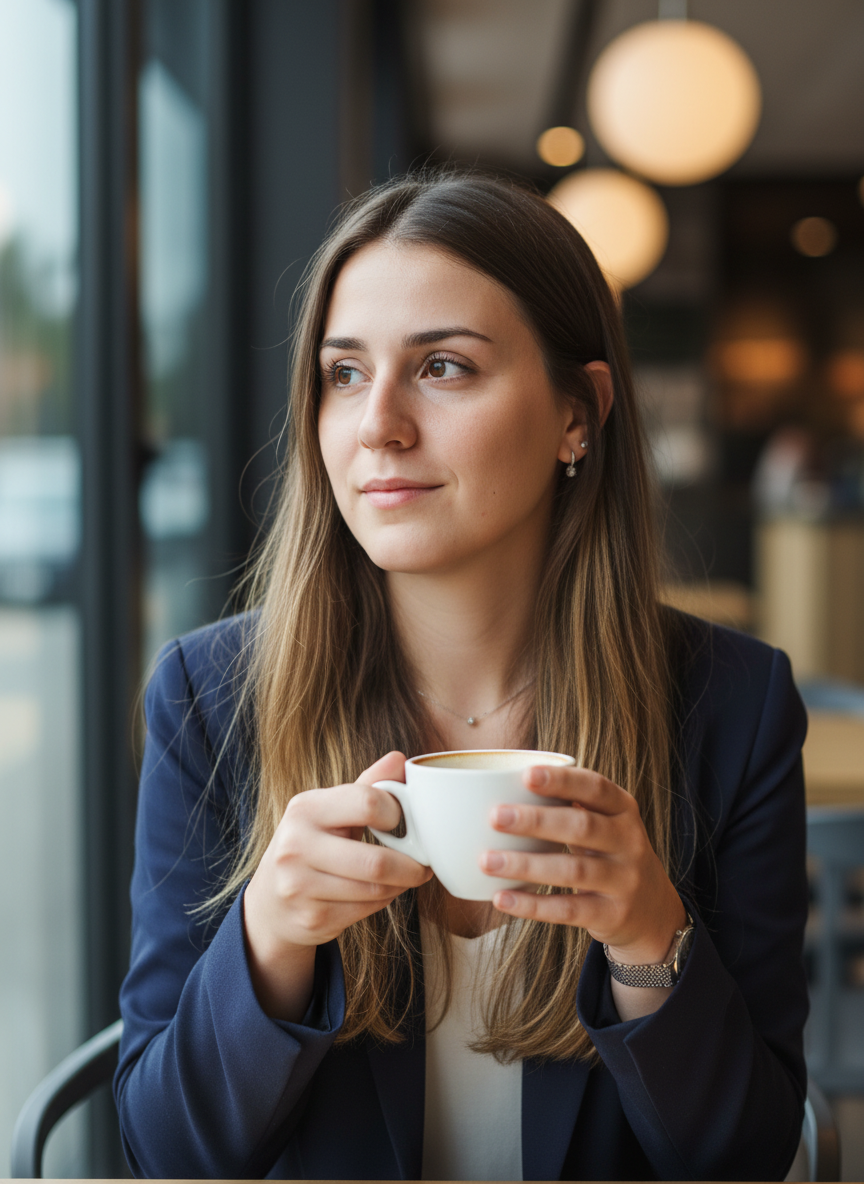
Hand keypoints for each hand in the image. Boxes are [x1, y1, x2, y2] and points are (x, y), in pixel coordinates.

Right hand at [243, 751, 431, 1018]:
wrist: (271, 901)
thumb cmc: (312, 844)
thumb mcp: (330, 809)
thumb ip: (368, 785)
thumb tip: (401, 759)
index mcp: (305, 808)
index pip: (368, 802)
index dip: (397, 813)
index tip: (403, 821)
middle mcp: (296, 846)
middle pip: (376, 861)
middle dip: (412, 865)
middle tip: (424, 863)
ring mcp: (300, 886)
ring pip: (375, 890)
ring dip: (400, 885)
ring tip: (405, 876)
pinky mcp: (311, 918)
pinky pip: (366, 911)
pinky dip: (383, 902)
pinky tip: (381, 892)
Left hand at [480, 765, 685, 965]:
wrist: (653, 910)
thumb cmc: (610, 853)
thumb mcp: (605, 823)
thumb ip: (569, 805)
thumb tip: (503, 787)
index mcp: (623, 809)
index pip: (595, 787)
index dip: (562, 780)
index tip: (526, 774)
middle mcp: (629, 841)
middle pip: (582, 826)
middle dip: (535, 821)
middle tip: (494, 816)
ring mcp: (624, 880)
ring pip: (572, 870)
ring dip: (525, 865)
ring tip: (487, 861)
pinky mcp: (613, 915)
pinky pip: (568, 909)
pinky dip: (532, 905)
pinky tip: (502, 898)